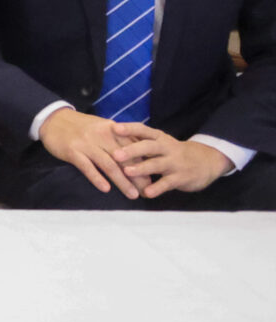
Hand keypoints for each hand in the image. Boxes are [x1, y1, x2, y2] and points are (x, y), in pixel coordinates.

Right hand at [38, 108, 142, 199]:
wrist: (54, 119)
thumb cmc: (82, 126)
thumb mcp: (104, 127)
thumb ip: (120, 139)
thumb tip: (141, 156)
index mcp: (112, 130)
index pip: (133, 148)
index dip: (144, 164)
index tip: (153, 179)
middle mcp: (102, 136)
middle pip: (124, 159)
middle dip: (137, 176)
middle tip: (147, 191)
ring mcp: (86, 143)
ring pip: (109, 165)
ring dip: (122, 181)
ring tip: (132, 195)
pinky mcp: (72, 151)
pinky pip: (87, 167)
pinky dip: (97, 178)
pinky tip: (105, 189)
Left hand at [112, 126, 235, 196]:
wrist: (208, 161)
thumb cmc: (174, 152)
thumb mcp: (161, 143)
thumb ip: (141, 141)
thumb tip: (112, 135)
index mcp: (160, 138)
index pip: (143, 130)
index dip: (129, 129)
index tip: (113, 128)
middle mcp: (167, 148)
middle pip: (149, 147)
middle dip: (132, 150)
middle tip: (116, 155)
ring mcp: (175, 163)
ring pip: (157, 164)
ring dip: (142, 168)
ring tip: (127, 172)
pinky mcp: (181, 177)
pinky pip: (167, 183)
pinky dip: (157, 188)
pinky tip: (146, 193)